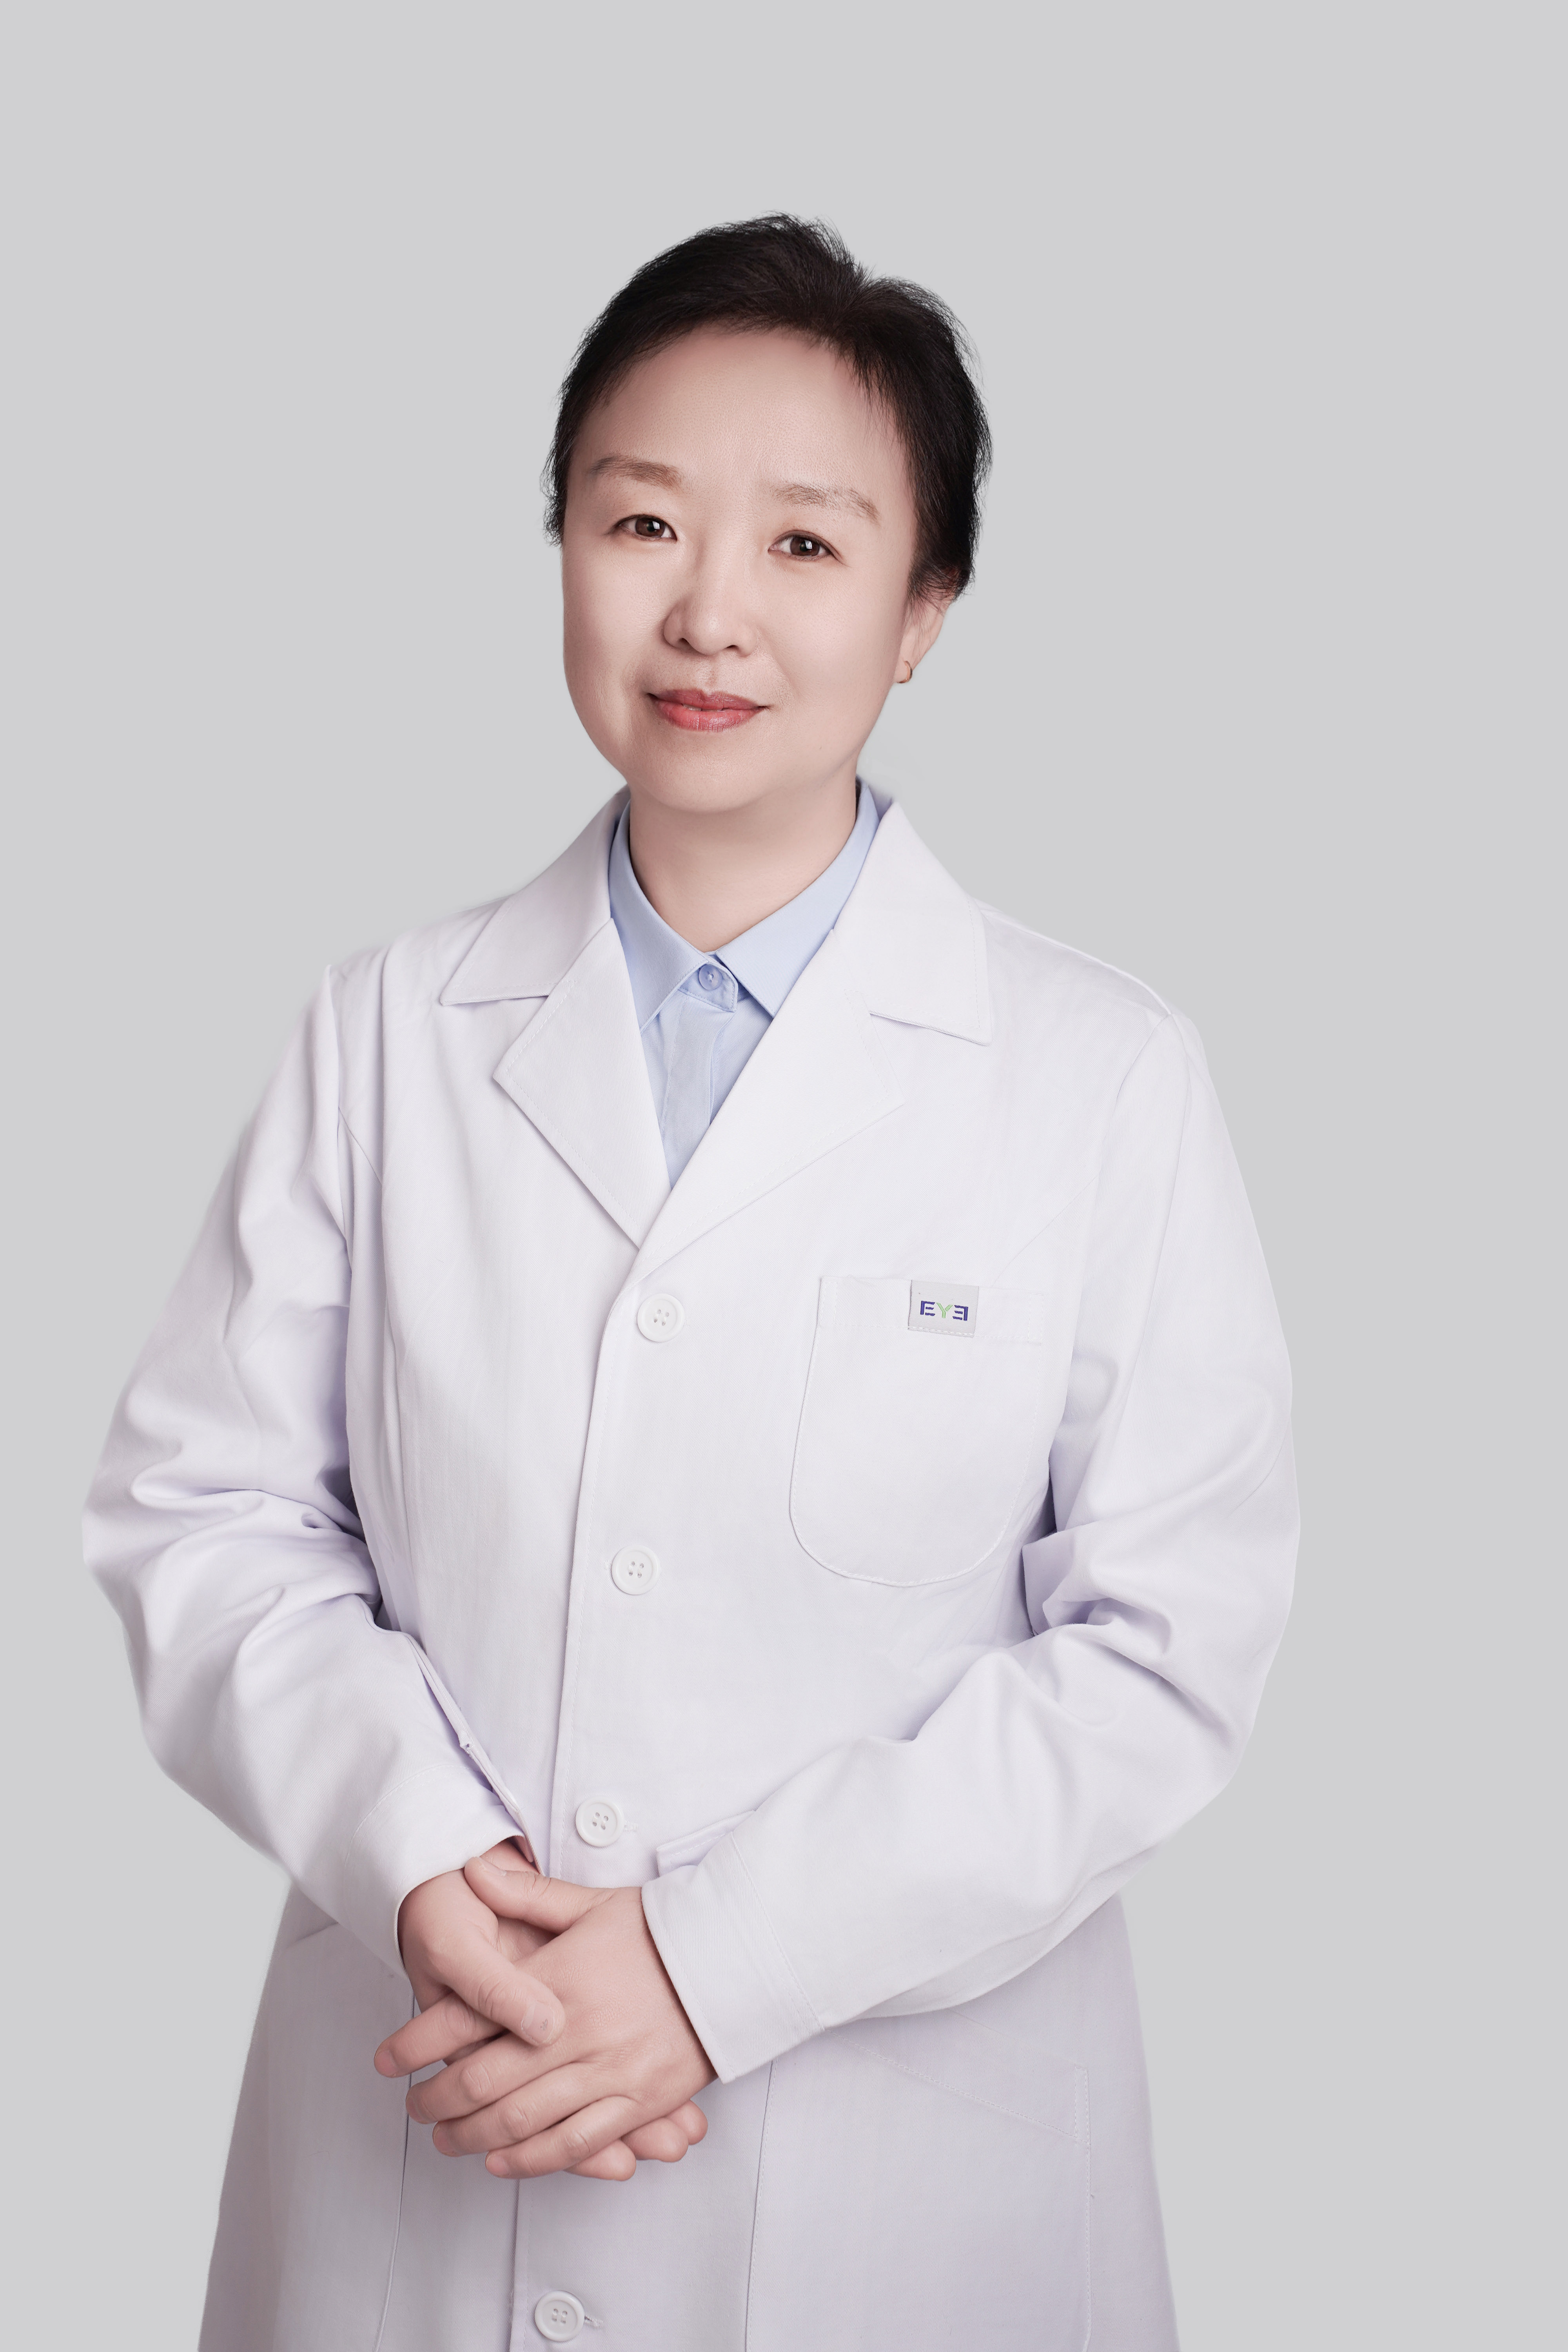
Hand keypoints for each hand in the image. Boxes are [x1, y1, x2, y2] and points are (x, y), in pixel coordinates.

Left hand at [400, 1852, 714, 2178]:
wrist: (732, 1958)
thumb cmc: (661, 1930)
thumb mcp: (592, 1904)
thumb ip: (528, 1895)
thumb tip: (475, 1869)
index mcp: (557, 1980)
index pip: (467, 2018)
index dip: (418, 2043)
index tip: (389, 2058)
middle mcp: (575, 2032)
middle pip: (484, 2081)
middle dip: (439, 2100)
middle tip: (414, 2107)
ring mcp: (608, 2072)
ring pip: (522, 2120)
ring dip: (473, 2136)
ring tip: (446, 2139)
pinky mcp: (638, 2101)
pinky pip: (575, 2142)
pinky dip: (532, 2158)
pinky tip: (503, 2161)